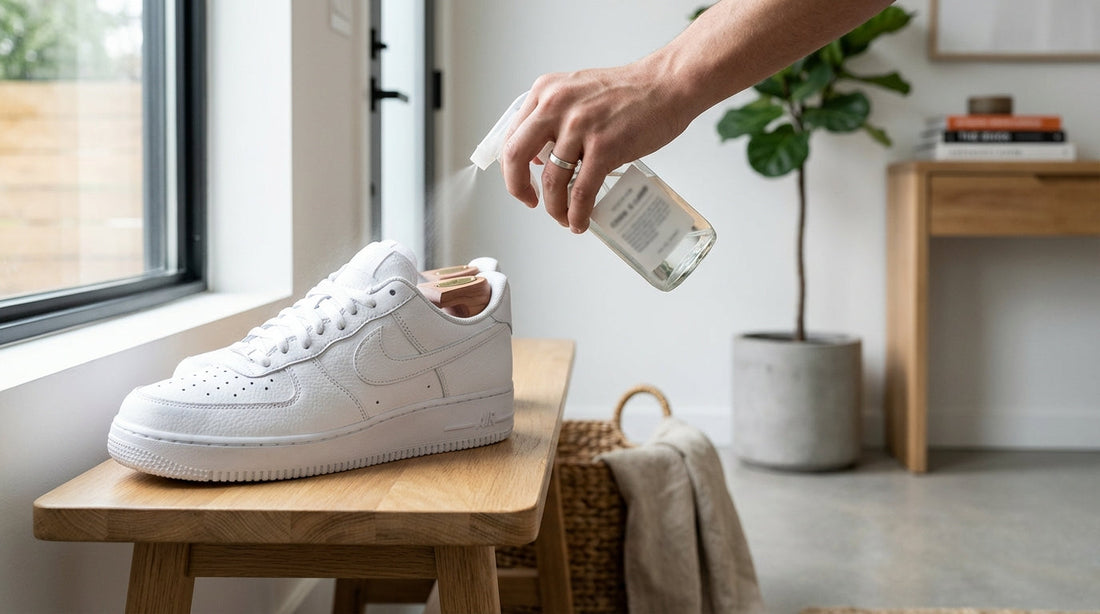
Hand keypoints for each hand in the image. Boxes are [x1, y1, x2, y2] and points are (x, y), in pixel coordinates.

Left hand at [501, 58, 694, 233]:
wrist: (667, 85)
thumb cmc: (629, 91)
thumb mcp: (577, 92)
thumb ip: (553, 117)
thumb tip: (537, 156)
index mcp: (546, 92)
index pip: (511, 136)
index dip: (512, 167)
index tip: (522, 181)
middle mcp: (556, 106)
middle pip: (516, 157)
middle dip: (518, 188)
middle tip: (531, 202)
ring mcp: (580, 127)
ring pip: (552, 181)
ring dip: (555, 208)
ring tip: (565, 218)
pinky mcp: (605, 147)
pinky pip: (582, 191)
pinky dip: (578, 213)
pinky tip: (580, 222)